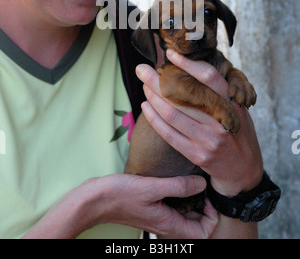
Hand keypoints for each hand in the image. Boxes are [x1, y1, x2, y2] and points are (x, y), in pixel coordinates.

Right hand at [23, 174, 217, 238]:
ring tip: (194, 179)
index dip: (212, 216)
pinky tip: (176, 178)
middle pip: (196, 223)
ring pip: (185, 214)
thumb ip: (179, 186)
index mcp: (169, 224)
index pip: (204, 232)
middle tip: (204, 184)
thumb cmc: (120, 195)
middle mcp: (166, 223)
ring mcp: (159, 216)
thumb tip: (203, 184)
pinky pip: (173, 206)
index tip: (207, 195)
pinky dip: (180, 195)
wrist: (95, 199)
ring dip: (193, 199)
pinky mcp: (152, 207)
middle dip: (205, 206)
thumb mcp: (152, 187)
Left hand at [136, 50, 262, 197]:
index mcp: (233, 104)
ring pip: (173, 113)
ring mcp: (209, 140)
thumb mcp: (238, 110)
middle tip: (141, 68)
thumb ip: (220, 93)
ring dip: (153, 97)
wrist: (244, 171)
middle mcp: (221, 120)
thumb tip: (192, 68)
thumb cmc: (238, 133)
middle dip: (158, 80)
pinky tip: (146, 106)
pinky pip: (169, 134)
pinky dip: (154, 119)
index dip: (188, 64)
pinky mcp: (197, 155)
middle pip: (184, 94)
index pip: (209, 77)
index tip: (170, 54)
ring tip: (143, 85)